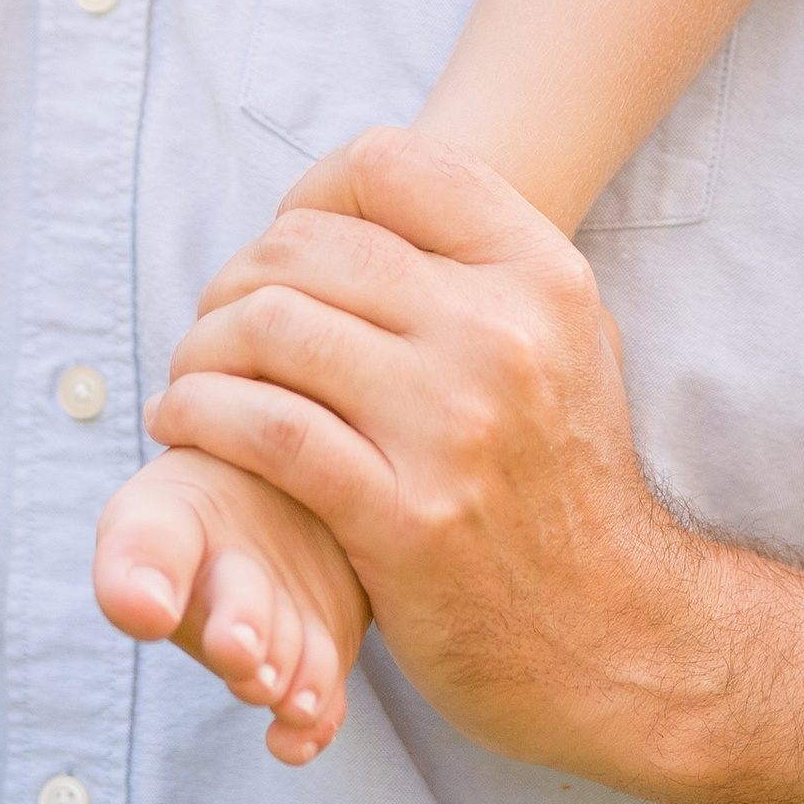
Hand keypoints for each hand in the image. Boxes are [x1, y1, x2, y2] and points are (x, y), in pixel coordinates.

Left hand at [143, 128, 703, 783]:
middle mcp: (501, 336)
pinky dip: (200, 415)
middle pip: (309, 246)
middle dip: (237, 276)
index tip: (284, 247)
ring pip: (272, 326)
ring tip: (191, 375)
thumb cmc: (564, 479)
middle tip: (215, 320)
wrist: (619, 639)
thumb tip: (351, 190)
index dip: (310, 191)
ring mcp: (452, 427)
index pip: (387, 164)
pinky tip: (183, 424)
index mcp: (541, 274)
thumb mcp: (562, 338)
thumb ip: (475, 259)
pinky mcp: (402, 518)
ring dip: (203, 345)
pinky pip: (264, 430)